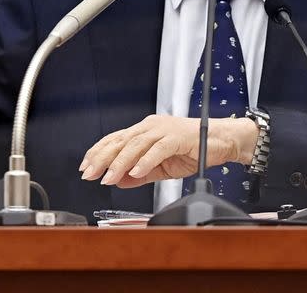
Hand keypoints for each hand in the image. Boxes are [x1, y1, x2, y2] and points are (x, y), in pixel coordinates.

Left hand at [79, 115, 257, 188]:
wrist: (222, 141)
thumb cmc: (194, 149)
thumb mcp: (162, 166)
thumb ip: (141, 173)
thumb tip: (120, 181)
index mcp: (145, 130)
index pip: (115, 139)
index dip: (98, 152)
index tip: (85, 167)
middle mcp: (151, 126)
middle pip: (121, 141)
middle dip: (102, 158)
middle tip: (89, 174)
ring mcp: (164, 130)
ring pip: (135, 145)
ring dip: (120, 163)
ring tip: (108, 178)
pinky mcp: (177, 137)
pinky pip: (157, 149)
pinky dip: (145, 161)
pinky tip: (135, 173)